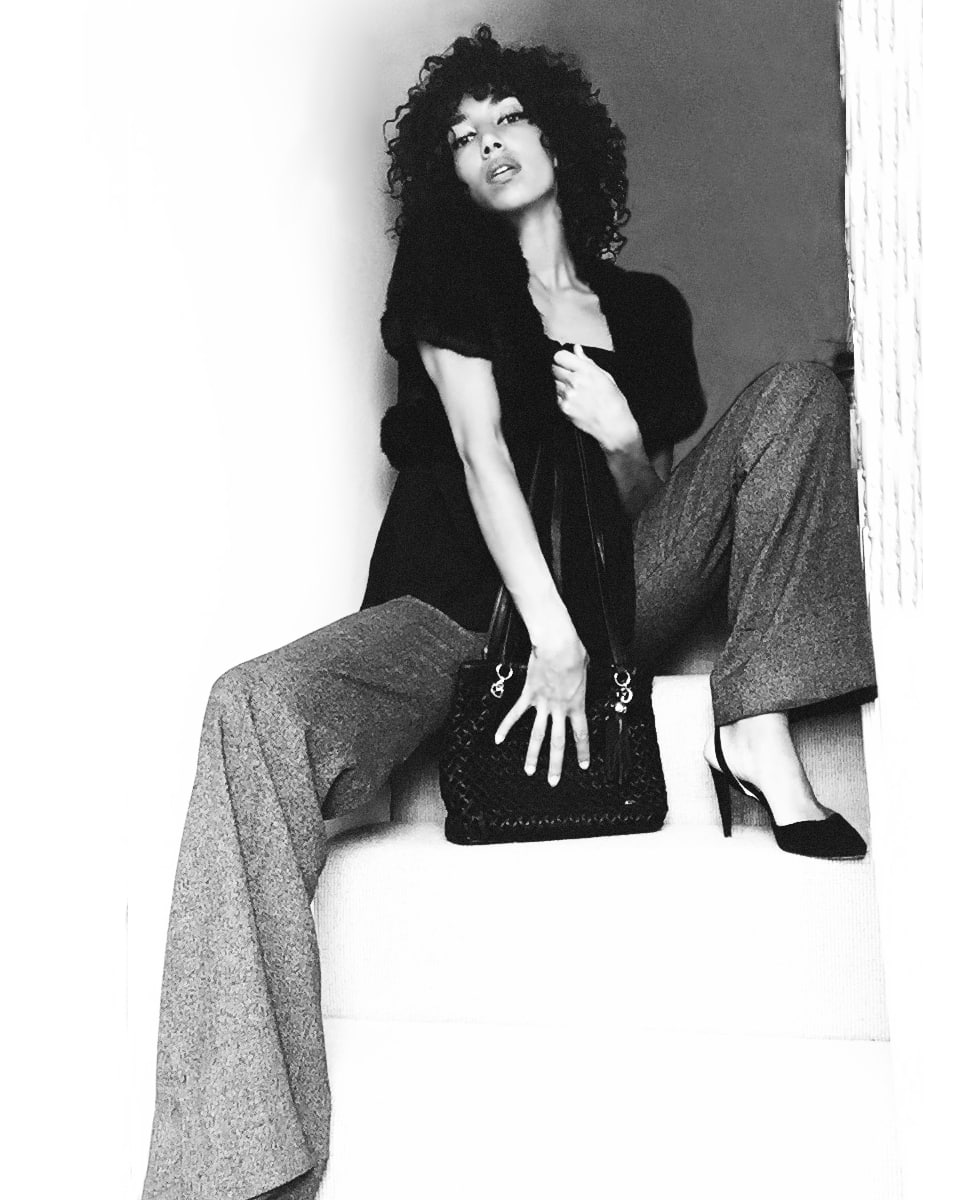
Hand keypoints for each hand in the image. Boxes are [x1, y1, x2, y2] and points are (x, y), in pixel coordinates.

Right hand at [494, 629, 589, 785]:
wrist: (557, 645)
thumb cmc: (573, 652)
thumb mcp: (586, 668)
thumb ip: (581, 679)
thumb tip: (580, 674)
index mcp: (577, 704)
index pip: (581, 734)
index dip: (582, 752)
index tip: (583, 765)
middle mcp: (560, 709)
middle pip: (558, 743)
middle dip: (556, 764)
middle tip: (553, 780)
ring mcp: (543, 704)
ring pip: (537, 735)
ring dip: (533, 755)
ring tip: (529, 770)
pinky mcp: (528, 695)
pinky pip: (515, 714)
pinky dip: (505, 727)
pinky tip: (498, 739)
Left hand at [552, 344, 643, 454]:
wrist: (613, 425)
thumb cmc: (613, 401)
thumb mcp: (604, 376)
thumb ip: (587, 361)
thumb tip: (577, 349)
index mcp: (586, 370)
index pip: (560, 356)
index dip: (562, 358)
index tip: (566, 361)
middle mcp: (574, 381)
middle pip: (554, 368)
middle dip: (560, 370)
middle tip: (571, 377)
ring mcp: (568, 395)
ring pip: (555, 383)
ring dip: (561, 384)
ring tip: (576, 391)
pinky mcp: (564, 408)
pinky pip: (557, 397)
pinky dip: (563, 397)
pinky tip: (576, 401)